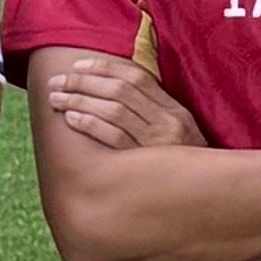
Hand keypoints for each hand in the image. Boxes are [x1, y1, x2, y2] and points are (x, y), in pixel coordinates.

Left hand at [32, 44, 198, 155]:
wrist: (203, 194)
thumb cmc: (182, 163)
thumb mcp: (178, 131)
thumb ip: (153, 108)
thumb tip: (115, 83)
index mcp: (175, 110)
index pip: (137, 76)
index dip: (104, 67)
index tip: (78, 65)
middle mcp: (168, 122)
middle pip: (120, 90)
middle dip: (84, 82)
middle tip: (57, 82)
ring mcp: (157, 144)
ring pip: (114, 110)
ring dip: (80, 101)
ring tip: (56, 99)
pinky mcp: (145, 165)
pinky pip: (113, 138)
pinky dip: (90, 125)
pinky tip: (71, 119)